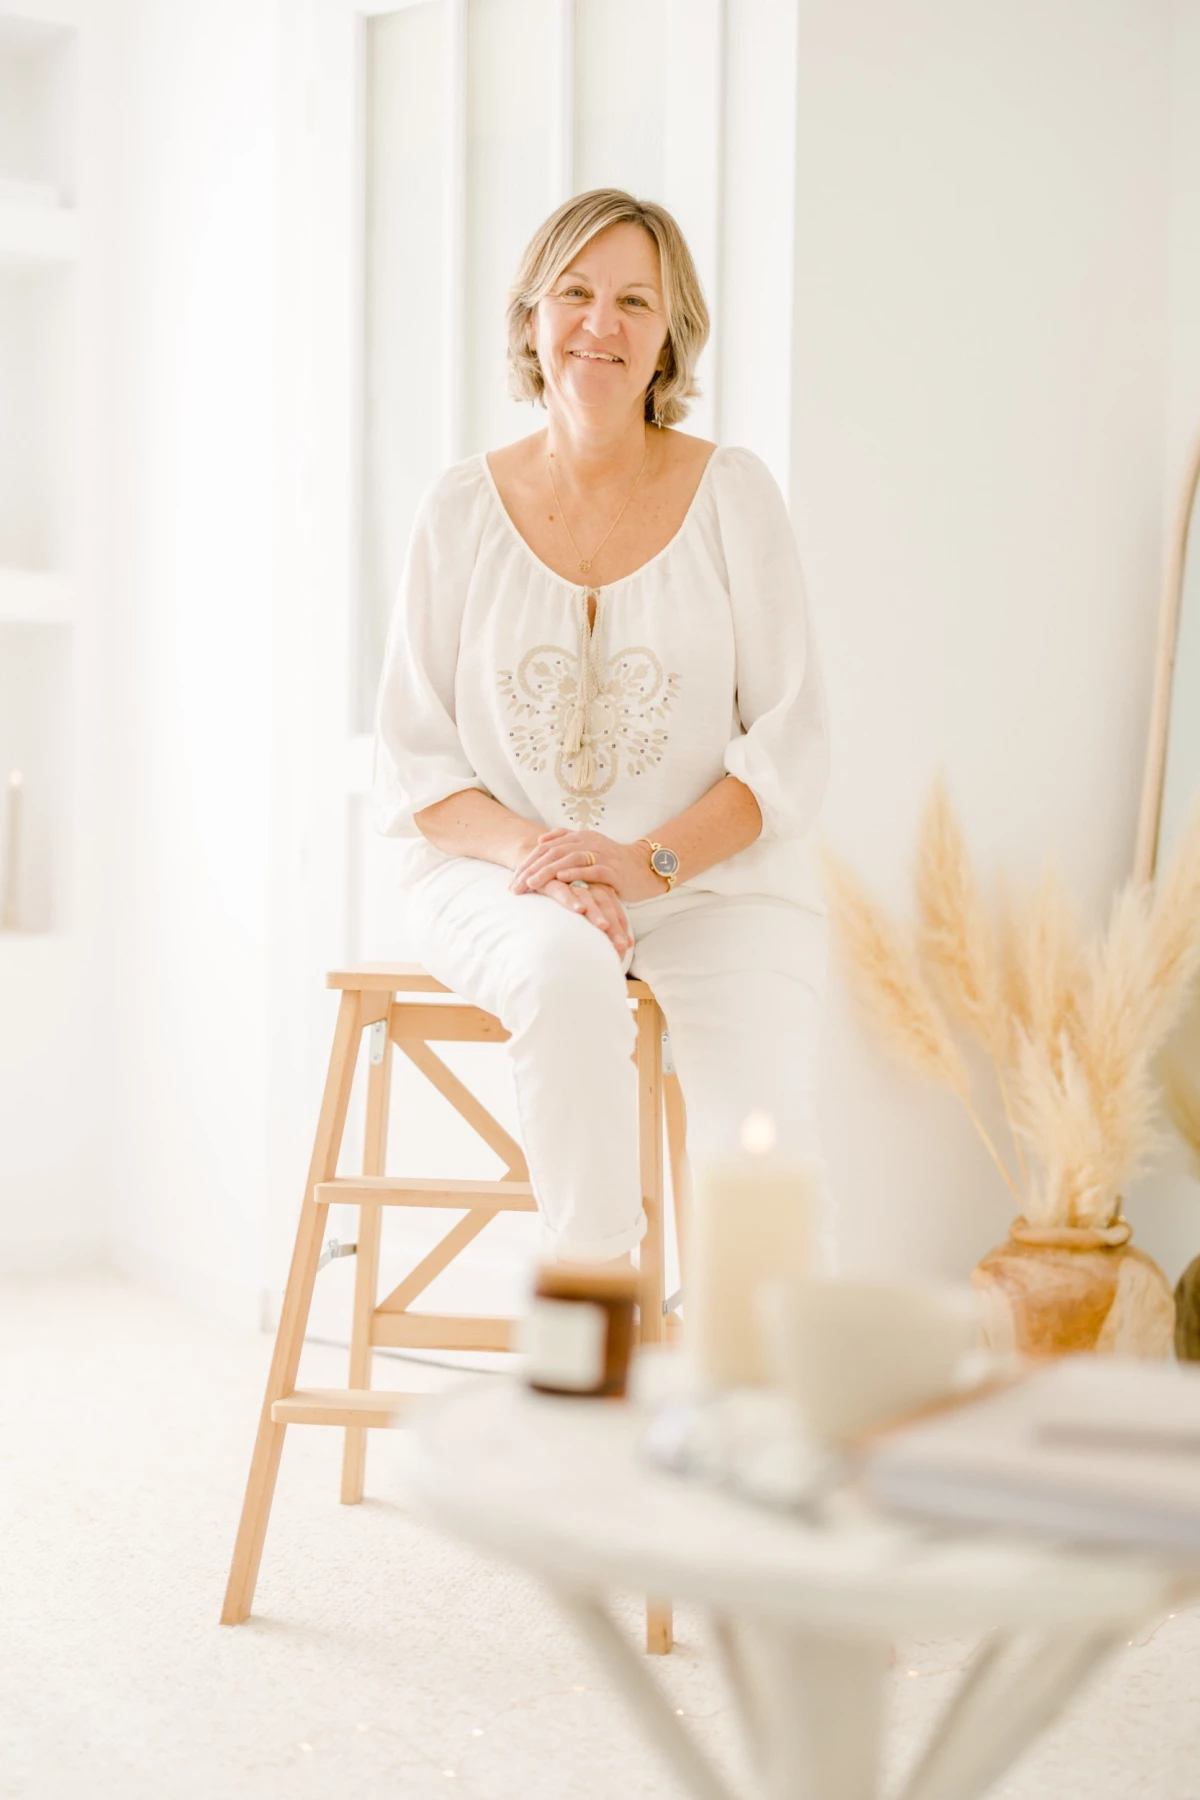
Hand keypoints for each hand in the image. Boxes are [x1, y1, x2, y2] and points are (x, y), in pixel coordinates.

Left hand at [509, 829, 668, 902]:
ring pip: (569, 859)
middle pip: (554, 853)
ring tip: (532, 884)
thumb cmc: (613, 862)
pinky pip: (592, 870)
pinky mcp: (613, 869)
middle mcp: (589, 842)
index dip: (528, 862)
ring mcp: (602, 854)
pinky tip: (561, 880)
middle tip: (515, 886)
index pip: (547, 848)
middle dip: (532, 869)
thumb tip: (540, 840)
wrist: (645, 867)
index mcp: (580, 837)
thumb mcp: (588, 848)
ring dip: (548, 872)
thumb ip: (565, 840)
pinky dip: (575, 873)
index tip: (513, 879)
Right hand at [533, 877, 632, 956]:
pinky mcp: (550, 879)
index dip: (620, 926)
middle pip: (605, 904)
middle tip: (620, 945)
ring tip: (604, 927)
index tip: (626, 947)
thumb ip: (596, 921)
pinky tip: (578, 909)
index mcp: (597, 888)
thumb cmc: (560, 888)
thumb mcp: (579, 902)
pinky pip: (561, 889)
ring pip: (587, 897)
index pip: (613, 908)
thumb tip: (618, 947)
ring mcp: (569, 880)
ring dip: (596, 913)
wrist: (534, 862)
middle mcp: (586, 884)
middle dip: (614, 925)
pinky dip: (571, 899)